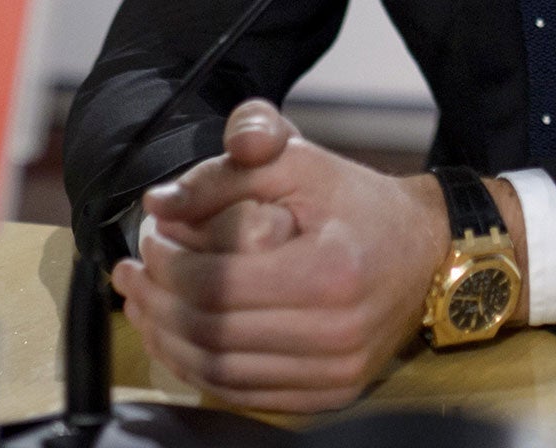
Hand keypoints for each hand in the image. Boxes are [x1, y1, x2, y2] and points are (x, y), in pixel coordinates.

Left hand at [110, 99, 460, 412]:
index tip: (148, 240)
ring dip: (168, 339)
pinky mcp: (332, 393)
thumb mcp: (297, 162)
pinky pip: (245, 392)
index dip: (168, 265)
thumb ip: (226, 173)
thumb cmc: (357, 202)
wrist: (424, 250)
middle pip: (213, 332)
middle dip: (157, 301)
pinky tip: (179, 337)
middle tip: (131, 273)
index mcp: (330, 270)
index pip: (218, 283)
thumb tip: (160, 204)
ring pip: (221, 372)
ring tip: (144, 304)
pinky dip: (200, 369)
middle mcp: (337, 332)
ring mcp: (337, 371)